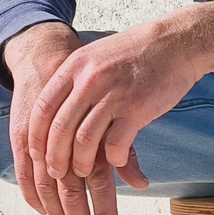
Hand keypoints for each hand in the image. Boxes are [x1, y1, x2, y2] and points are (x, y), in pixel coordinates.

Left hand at [12, 2, 213, 214]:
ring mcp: (114, 94)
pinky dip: (113, 159)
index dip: (37, 136)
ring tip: (84, 172)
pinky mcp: (137, 108)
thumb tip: (57, 107)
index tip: (36, 155)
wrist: (177, 42)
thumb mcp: (97, 56)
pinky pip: (116, 144)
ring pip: (84, 140)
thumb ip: (76, 79)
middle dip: (55, 158)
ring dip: (81, 163)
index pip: (43, 108)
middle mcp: (90, 80)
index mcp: (75, 67)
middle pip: (60, 128)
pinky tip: (115, 161)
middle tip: (57, 173)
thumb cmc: (138, 52)